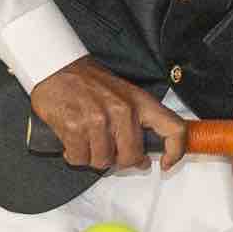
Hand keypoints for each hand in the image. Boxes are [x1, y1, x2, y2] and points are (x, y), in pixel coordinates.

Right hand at [28, 57, 187, 172]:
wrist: (57, 68)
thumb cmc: (91, 83)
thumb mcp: (125, 94)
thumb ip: (139, 121)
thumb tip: (145, 155)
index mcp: (141, 102)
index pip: (174, 129)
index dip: (175, 152)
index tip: (166, 163)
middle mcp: (123, 111)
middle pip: (131, 156)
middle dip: (119, 161)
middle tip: (110, 152)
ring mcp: (98, 120)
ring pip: (103, 161)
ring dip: (93, 157)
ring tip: (88, 141)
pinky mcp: (75, 127)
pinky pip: (80, 158)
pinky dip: (75, 156)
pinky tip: (73, 142)